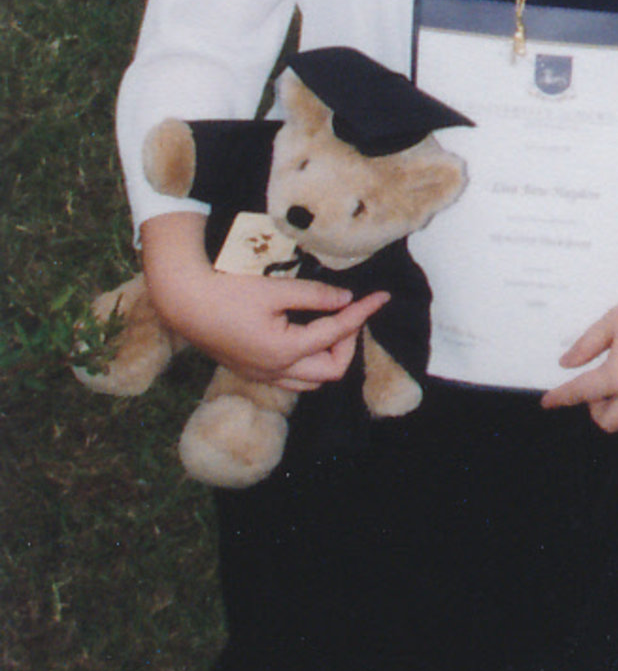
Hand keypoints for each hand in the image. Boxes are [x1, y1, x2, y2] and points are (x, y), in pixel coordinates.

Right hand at [145, 243, 387, 391]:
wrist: (184, 303)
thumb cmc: (227, 292)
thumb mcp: (275, 289)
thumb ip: (314, 296)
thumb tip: (346, 299)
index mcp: (285, 351)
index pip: (337, 334)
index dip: (362, 314)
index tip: (381, 297)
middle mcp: (276, 371)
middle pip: (331, 371)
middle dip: (347, 343)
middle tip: (350, 314)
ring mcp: (261, 375)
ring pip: (310, 381)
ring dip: (328, 358)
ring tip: (331, 327)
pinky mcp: (250, 371)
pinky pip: (290, 378)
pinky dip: (307, 363)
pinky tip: (305, 338)